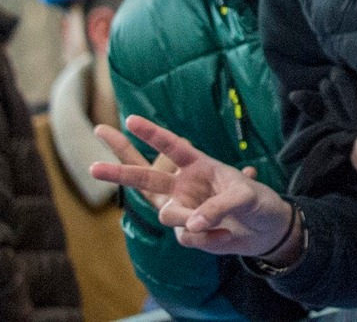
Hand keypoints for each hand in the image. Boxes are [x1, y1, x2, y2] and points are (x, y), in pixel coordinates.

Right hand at [92, 116, 295, 259]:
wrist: (264, 230)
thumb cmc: (256, 202)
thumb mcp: (245, 196)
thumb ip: (218, 206)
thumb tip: (192, 225)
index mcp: (198, 165)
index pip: (172, 147)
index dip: (152, 134)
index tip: (130, 119)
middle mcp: (183, 186)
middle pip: (144, 176)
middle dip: (118, 171)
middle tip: (92, 167)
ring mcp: (182, 210)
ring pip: (166, 213)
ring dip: (190, 219)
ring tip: (216, 223)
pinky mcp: (185, 233)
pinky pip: (189, 237)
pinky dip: (210, 238)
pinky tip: (226, 234)